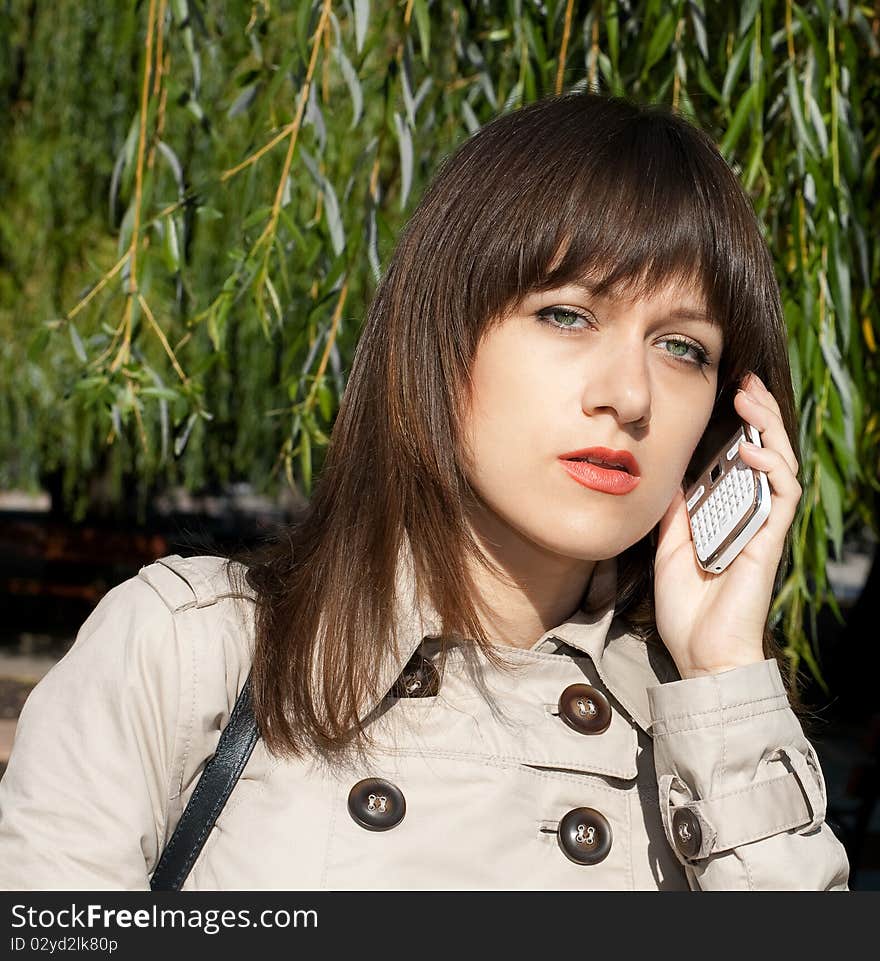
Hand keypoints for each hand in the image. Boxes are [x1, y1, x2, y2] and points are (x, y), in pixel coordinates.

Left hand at [653, 371, 801, 678]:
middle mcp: (750, 516)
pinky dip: (771, 470)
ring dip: (767, 430)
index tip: (726, 391)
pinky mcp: (768, 543)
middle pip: (766, 454)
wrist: (701, 655)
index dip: (740, 425)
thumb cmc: (688, 608)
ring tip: (751, 398)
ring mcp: (763, 528)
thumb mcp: (669, 549)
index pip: (741, 459)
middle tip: (745, 382)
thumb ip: (675, 514)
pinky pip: (781, 499)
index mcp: (727, 514)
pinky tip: (753, 449)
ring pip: (780, 467)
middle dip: (758, 414)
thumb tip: (668, 478)